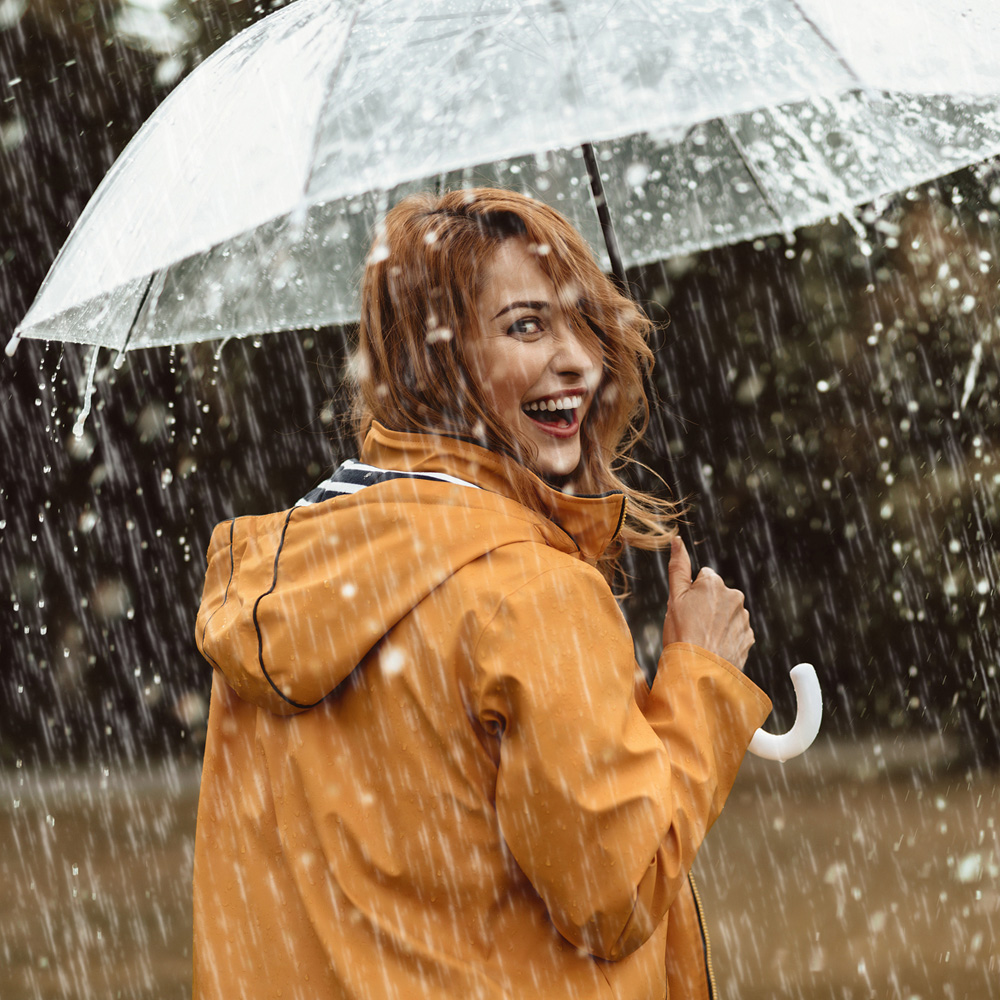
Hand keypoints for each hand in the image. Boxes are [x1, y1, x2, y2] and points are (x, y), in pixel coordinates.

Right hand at [662, 536, 753, 670]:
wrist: (700, 672)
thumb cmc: (681, 634)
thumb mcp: (673, 598)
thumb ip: (678, 567)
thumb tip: (677, 539)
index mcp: (714, 583)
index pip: (702, 578)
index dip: (691, 594)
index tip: (686, 611)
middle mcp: (734, 595)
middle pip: (716, 595)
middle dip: (707, 606)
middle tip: (693, 626)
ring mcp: (743, 618)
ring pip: (727, 613)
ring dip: (717, 622)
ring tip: (703, 639)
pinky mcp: (749, 637)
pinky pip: (736, 631)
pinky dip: (726, 637)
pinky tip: (715, 648)